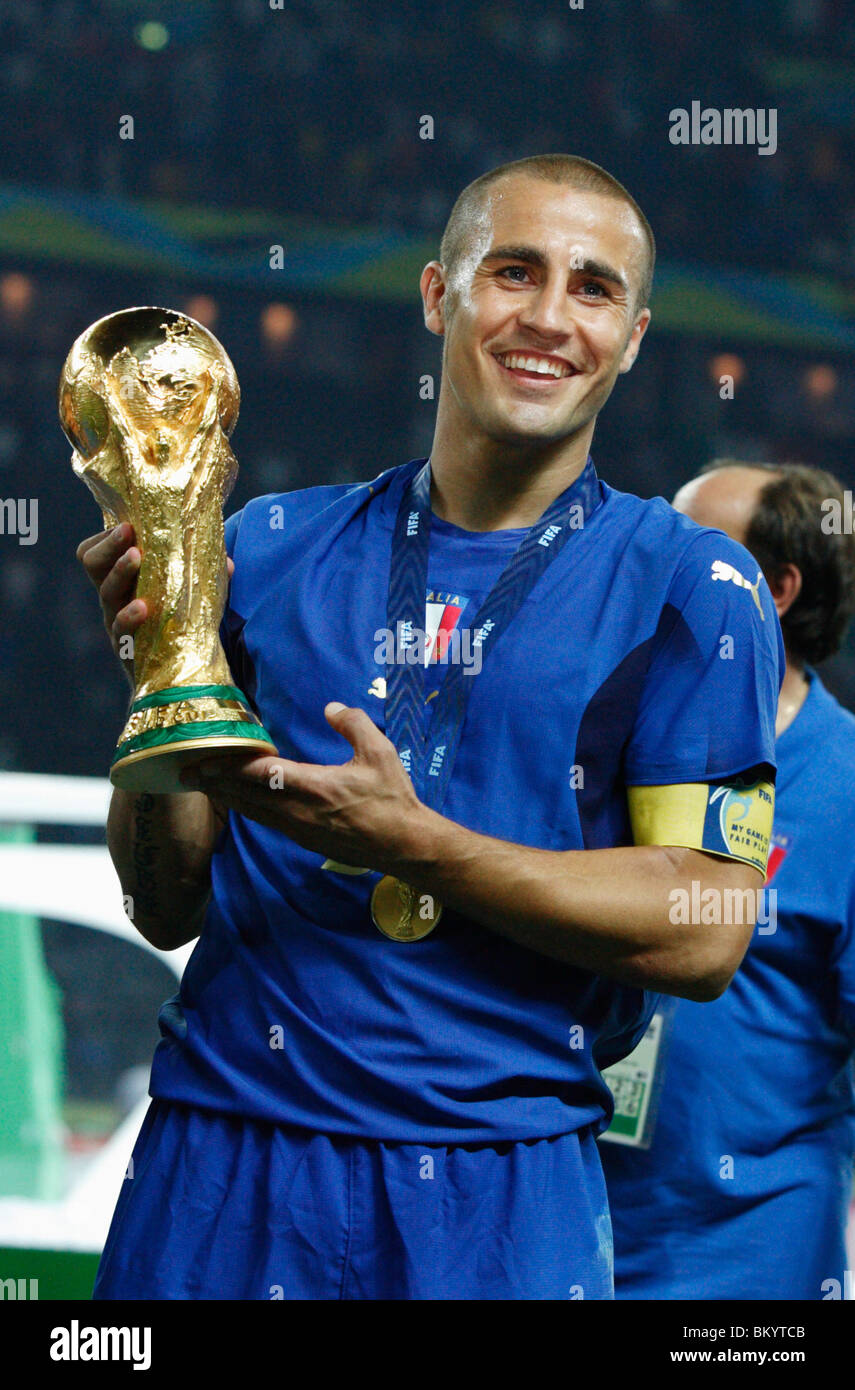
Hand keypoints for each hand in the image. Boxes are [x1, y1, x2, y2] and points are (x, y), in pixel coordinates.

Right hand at [77, 523, 233, 690]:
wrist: (178, 674)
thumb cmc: (180, 624)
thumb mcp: (189, 594)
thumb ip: (205, 575)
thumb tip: (230, 561)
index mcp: (123, 579)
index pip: (99, 549)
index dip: (108, 534)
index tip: (129, 522)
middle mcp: (113, 597)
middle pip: (93, 564)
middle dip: (110, 544)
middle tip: (128, 532)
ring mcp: (116, 621)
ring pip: (106, 591)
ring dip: (120, 570)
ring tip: (136, 556)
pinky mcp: (125, 646)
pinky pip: (120, 629)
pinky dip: (130, 616)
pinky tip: (142, 606)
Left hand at [179, 701, 425, 868]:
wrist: (404, 845)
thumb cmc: (392, 798)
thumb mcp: (380, 753)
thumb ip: (354, 724)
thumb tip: (331, 707)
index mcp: (314, 787)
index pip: (261, 774)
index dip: (229, 765)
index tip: (204, 757)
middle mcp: (298, 811)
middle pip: (245, 795)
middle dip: (214, 782)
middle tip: (185, 771)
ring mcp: (298, 828)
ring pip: (251, 811)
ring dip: (225, 797)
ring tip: (202, 784)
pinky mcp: (303, 839)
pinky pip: (265, 821)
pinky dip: (245, 809)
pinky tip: (237, 801)